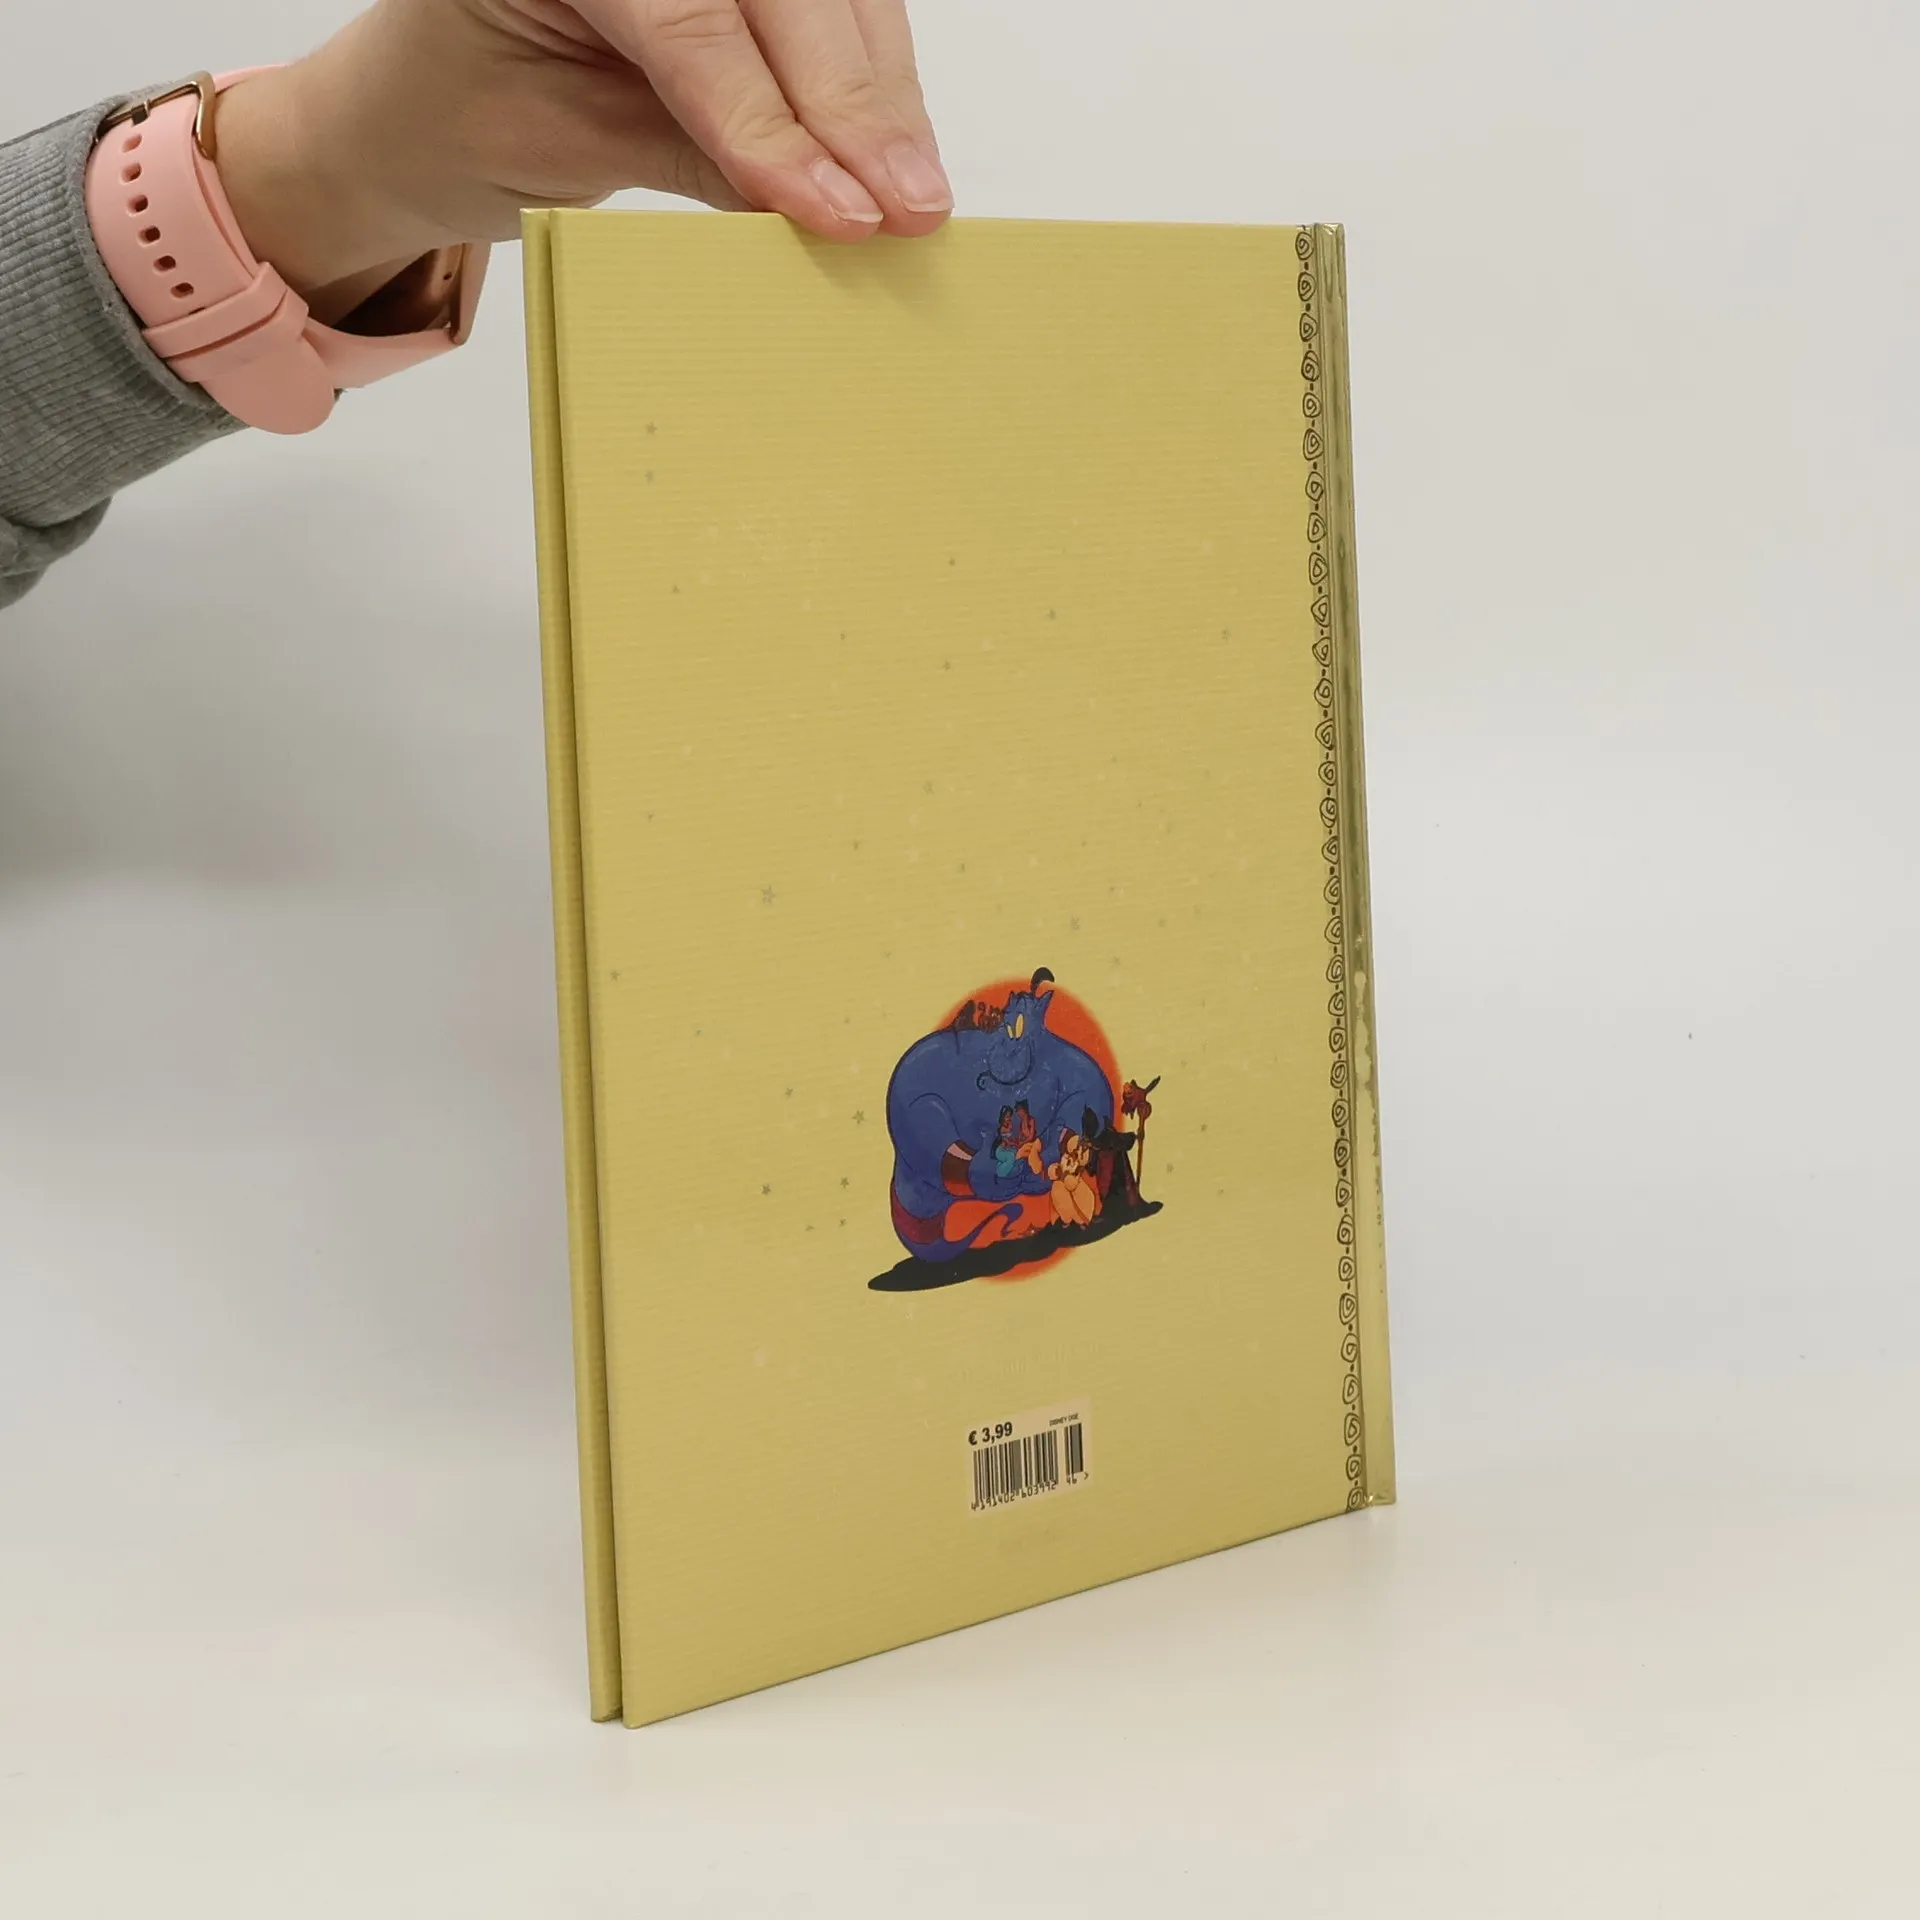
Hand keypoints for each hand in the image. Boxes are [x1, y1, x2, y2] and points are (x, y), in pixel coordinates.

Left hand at [214, 0, 949, 319]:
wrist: (424, 100)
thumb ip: (693, 151)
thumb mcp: (564, 145)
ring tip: (917, 194)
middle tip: (908, 206)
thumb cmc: (463, 114)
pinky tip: (898, 152)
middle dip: (854, 106)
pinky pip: (830, 8)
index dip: (773, 119)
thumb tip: (821, 201)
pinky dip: (870, 83)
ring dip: (882, 98)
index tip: (838, 210)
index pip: (690, 19)